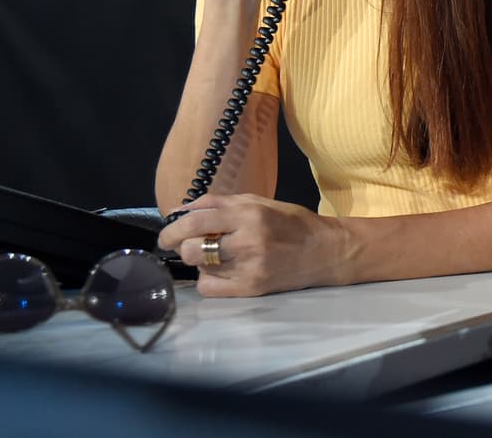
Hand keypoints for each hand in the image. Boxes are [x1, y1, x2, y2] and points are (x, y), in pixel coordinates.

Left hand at [157, 193, 347, 296]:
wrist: (325, 251)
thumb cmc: (291, 222)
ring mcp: (250, 267)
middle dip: (183, 246)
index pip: (197, 221)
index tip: (166, 235)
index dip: (173, 228)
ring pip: (200, 267)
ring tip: (214, 255)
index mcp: (251, 214)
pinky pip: (209, 287)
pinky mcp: (251, 289)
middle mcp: (248, 241)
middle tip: (190, 244)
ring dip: (200, 261)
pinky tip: (222, 271)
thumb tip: (181, 210)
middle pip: (193, 248)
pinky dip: (208, 279)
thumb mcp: (259, 202)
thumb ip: (219, 203)